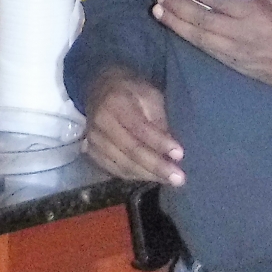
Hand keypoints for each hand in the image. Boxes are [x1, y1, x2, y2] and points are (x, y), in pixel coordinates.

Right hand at [83, 66, 184, 184]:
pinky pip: (116, 170)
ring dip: (149, 175)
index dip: (159, 142)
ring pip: (123, 164)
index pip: (139, 128)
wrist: (100, 91)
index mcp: (115, 102)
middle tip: (179, 178)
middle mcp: (100, 123)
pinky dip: (136, 176)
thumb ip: (158, 120)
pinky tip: (152, 177)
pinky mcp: (92, 153)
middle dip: (157, 166)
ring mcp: (93, 140)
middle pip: (131, 150)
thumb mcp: (149, 95)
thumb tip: (170, 150)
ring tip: (170, 180)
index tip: (180, 154)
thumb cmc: (131, 92)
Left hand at [152, 0, 271, 94]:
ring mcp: (236, 54)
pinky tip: (179, 31)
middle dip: (177, 8)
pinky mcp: (235, 66)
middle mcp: (241, 36)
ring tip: (159, 12)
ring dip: (177, 25)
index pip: (217, 2)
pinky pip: (208, 51)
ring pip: (199, 39)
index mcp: (255, 16)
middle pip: (201, 21)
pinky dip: (190, 40)